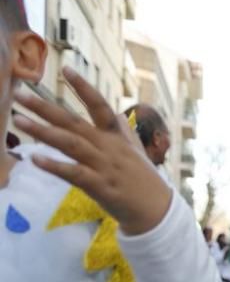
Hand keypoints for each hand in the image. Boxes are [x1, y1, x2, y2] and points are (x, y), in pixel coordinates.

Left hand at [13, 67, 170, 235]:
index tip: (66, 70)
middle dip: (46, 108)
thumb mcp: (138, 152)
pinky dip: (55, 166)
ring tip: (19, 121)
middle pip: (74, 123)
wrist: (157, 212)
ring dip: (43, 132)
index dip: (84, 88)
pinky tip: (35, 158)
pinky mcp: (101, 187)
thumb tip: (119, 113)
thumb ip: (125, 132)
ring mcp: (105, 167)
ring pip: (71, 144)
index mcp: (117, 138)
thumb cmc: (145, 182)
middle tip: (20, 95)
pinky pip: (74, 174)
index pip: (100, 107)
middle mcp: (109, 148)